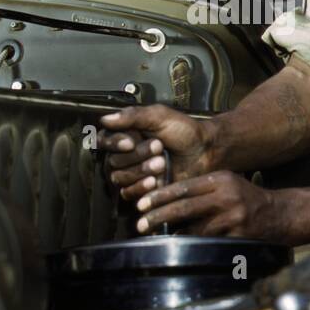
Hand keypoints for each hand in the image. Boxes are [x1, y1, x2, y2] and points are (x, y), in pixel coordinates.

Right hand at [97, 105, 213, 201]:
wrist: (205, 152)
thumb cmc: (184, 131)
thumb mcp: (159, 116)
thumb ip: (132, 116)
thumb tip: (105, 119)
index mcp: (126, 134)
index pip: (104, 140)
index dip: (114, 143)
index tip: (130, 143)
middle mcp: (125, 155)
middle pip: (113, 161)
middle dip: (136, 156)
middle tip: (159, 147)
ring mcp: (132, 174)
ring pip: (119, 178)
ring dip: (140, 171)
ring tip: (162, 163)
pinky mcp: (141, 191)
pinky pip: (128, 193)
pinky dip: (140, 187)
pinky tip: (156, 181)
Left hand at [132, 170, 289, 241]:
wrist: (280, 214)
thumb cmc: (246, 198)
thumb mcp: (227, 183)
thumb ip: (201, 188)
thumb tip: (166, 200)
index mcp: (221, 180)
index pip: (184, 187)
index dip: (160, 196)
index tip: (141, 204)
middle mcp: (227, 197)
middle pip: (186, 207)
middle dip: (159, 216)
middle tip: (140, 224)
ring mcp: (234, 218)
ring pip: (195, 229)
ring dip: (174, 236)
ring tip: (158, 239)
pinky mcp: (239, 236)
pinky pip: (210, 243)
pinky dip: (195, 246)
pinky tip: (182, 249)